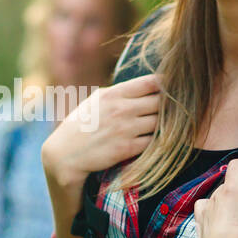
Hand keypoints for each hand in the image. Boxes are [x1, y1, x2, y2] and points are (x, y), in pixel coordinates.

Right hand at [40, 73, 160, 190]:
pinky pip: (154, 140)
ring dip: (165, 124)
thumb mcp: (96, 101)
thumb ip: (120, 93)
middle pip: (161, 102)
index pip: (151, 82)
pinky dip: (157, 140)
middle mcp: (121, 109)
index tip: (171, 90)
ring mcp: (125, 129)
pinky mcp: (127, 148)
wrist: (65, 154)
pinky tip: (153, 139)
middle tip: (172, 111)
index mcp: (113, 93)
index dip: (166, 85)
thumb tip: (147, 86)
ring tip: (164, 126)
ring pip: (160, 122)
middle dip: (169, 105)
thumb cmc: (81, 125)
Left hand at [194, 157, 237, 237]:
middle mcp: (215, 197)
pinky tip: (220, 218)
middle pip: (228, 182)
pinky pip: (203, 210)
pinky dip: (211, 211)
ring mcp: (206, 211)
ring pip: (215, 196)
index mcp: (232, 190)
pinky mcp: (201, 226)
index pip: (236, 164)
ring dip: (225, 198)